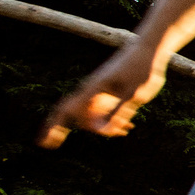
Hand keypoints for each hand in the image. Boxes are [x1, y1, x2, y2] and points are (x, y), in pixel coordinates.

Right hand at [41, 43, 170, 146]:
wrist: (149, 50)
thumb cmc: (142, 68)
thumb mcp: (136, 94)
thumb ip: (120, 112)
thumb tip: (103, 131)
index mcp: (92, 89)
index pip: (64, 110)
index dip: (52, 128)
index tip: (45, 144)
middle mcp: (92, 91)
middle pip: (82, 118)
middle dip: (95, 129)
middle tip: (121, 131)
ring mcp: (100, 92)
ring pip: (94, 116)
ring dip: (106, 127)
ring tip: (126, 128)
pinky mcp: (109, 92)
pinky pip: (103, 112)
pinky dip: (112, 121)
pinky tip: (128, 126)